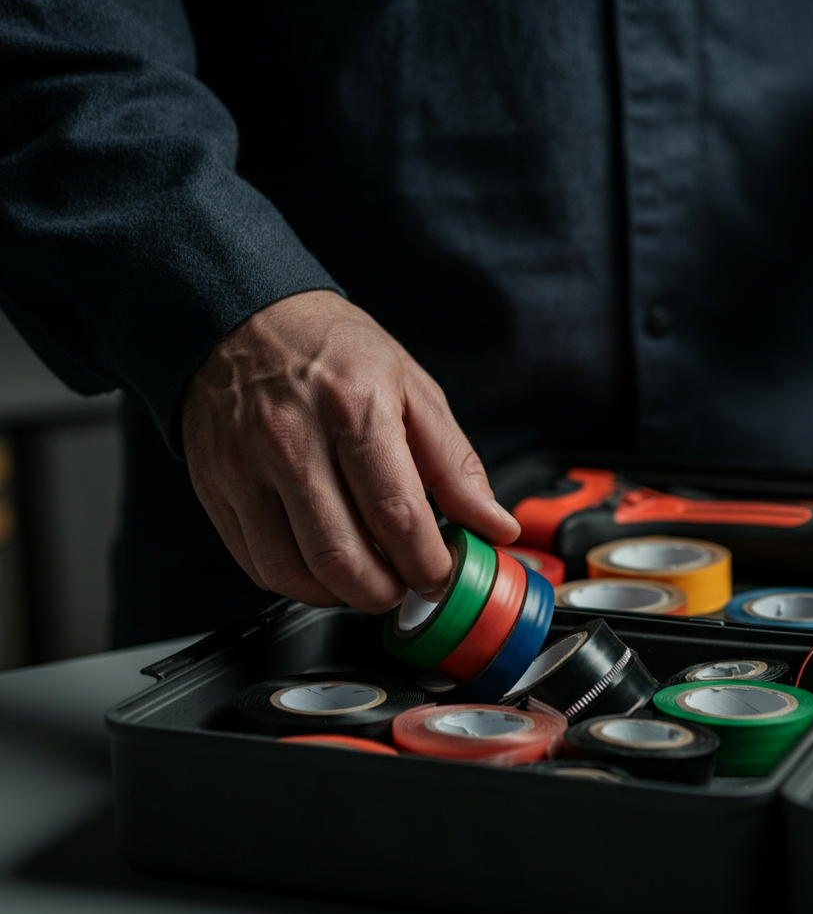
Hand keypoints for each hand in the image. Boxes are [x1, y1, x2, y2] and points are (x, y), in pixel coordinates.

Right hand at [181, 290, 519, 612]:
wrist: (245, 318)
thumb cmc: (333, 350)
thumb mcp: (412, 389)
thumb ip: (456, 465)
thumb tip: (495, 525)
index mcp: (353, 407)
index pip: (396, 514)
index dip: (427, 563)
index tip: (441, 573)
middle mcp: (292, 439)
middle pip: (342, 557)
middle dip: (387, 591)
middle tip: (406, 583)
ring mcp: (244, 467)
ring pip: (294, 572)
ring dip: (343, 595)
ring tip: (369, 575)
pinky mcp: (216, 489)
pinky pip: (258, 564)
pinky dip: (300, 583)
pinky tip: (325, 565)